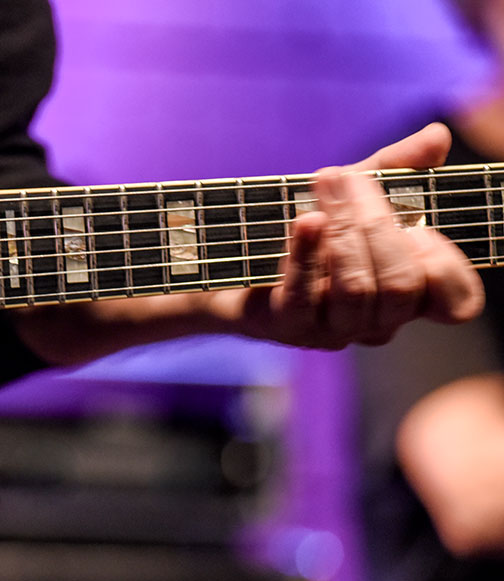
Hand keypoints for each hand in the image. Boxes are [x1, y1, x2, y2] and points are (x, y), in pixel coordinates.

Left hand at [240, 122, 484, 347]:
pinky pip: (302, 295)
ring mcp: (333, 329)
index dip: (448, 266)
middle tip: (348, 179)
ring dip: (343, 230)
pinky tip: (307, 220)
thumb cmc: (311, 228)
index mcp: (409, 294)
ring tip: (324, 185)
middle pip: (402, 285)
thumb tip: (436, 136)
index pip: (456, 302)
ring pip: (356, 291)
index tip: (423, 225)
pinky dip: (305, 253)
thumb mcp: (356, 193)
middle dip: (379, 224)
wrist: (239, 258)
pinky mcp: (288, 326)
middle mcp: (377, 321)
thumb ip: (398, 167)